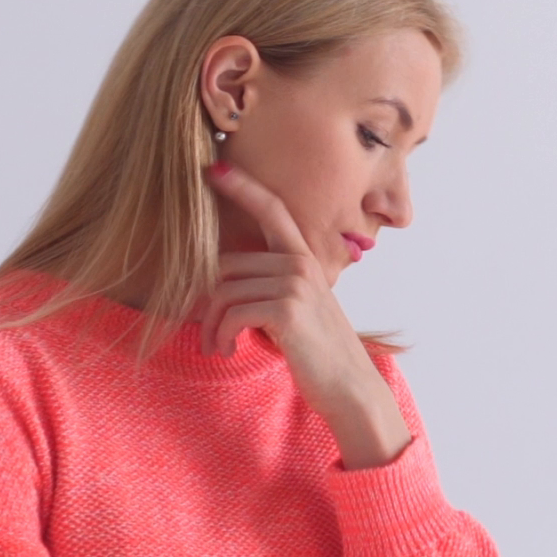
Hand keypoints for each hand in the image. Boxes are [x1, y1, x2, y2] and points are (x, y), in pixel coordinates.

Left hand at [201, 165, 401, 430]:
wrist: (351, 388)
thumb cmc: (318, 352)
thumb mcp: (299, 308)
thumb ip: (271, 285)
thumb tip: (222, 280)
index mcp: (304, 257)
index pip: (272, 208)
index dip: (242, 186)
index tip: (213, 167)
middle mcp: (300, 263)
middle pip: (226, 264)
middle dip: (206, 303)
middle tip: (206, 334)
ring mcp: (295, 284)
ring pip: (224, 291)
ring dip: (211, 326)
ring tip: (216, 347)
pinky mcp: (287, 309)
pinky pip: (232, 313)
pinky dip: (221, 335)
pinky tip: (227, 351)